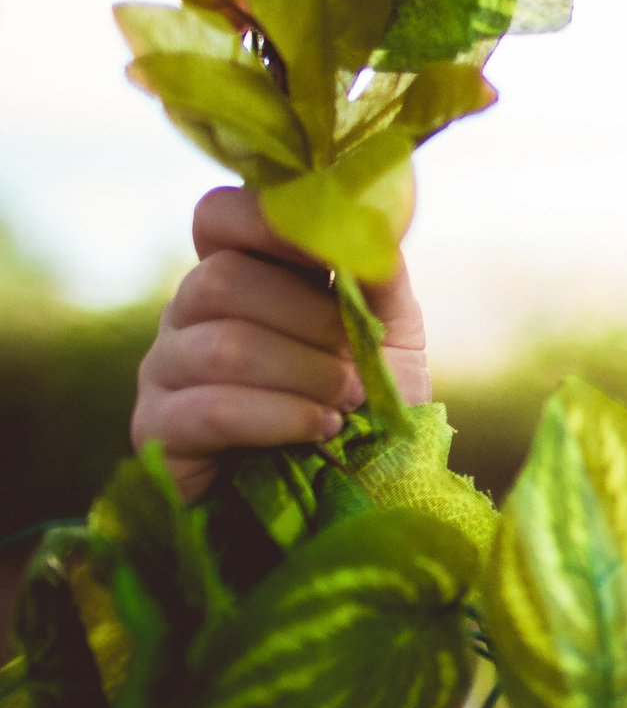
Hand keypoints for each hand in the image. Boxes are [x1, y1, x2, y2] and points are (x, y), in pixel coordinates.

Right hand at [134, 187, 430, 499]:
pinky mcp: (156, 433)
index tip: (331, 251)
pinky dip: (280, 417)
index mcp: (241, 273)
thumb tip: (374, 220)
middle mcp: (189, 314)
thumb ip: (377, 270)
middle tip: (356, 366)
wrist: (351, 491)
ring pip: (221, 347)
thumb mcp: (388, 329)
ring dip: (304, 376)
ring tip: (346, 403)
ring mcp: (163, 371)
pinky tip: (319, 430)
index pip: (218, 216)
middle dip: (309, 323)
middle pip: (222, 281)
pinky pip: (209, 410)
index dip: (268, 221)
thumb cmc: (363, 400)